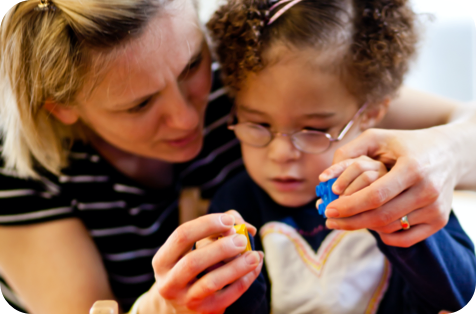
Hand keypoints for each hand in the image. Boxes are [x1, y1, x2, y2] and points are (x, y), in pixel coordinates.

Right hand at [146, 213, 263, 313]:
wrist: (178, 308)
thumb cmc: (188, 269)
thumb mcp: (187, 252)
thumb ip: (210, 232)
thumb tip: (238, 221)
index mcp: (163, 261)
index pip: (181, 236)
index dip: (206, 224)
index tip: (228, 220)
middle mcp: (169, 282)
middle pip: (194, 261)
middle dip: (221, 248)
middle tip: (242, 239)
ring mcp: (186, 299)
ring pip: (211, 282)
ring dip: (236, 266)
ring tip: (255, 255)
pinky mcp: (205, 311)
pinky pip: (228, 296)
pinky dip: (244, 281)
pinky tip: (255, 268)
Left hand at [319, 128, 454, 247]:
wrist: (448, 153)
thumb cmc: (405, 144)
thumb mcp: (377, 137)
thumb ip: (349, 151)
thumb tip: (324, 177)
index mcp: (412, 168)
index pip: (375, 195)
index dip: (349, 205)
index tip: (328, 210)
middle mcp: (427, 190)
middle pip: (381, 216)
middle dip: (350, 221)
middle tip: (329, 221)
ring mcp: (436, 208)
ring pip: (390, 227)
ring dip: (364, 226)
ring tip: (348, 218)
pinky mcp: (440, 220)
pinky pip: (405, 239)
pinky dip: (384, 235)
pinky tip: (371, 225)